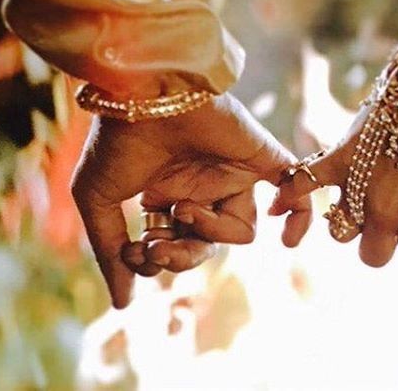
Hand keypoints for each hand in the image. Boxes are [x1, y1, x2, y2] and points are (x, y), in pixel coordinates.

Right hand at [71, 93, 311, 308]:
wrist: (142, 94)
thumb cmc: (116, 141)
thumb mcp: (99, 201)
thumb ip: (110, 253)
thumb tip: (123, 304)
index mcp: (167, 195)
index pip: (174, 245)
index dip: (158, 259)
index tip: (135, 251)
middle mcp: (202, 187)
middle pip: (206, 245)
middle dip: (181, 257)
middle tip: (157, 249)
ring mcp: (233, 174)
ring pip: (240, 231)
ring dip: (210, 231)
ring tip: (185, 209)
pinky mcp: (261, 159)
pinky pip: (295, 193)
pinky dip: (298, 217)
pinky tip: (289, 237)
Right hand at [269, 104, 397, 267]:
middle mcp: (390, 210)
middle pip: (373, 256)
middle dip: (381, 243)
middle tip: (391, 219)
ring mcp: (362, 187)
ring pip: (341, 231)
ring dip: (350, 221)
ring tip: (361, 199)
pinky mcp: (341, 159)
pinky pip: (306, 183)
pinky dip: (290, 196)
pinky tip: (277, 209)